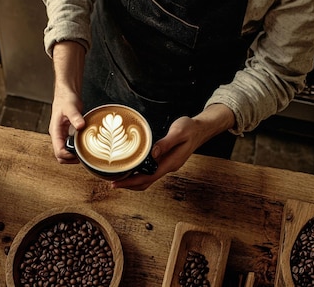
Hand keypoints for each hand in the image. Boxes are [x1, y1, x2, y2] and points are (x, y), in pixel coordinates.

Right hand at [48, 41, 86, 162]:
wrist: (66, 92)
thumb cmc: (66, 99)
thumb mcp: (71, 107)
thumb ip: (75, 117)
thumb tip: (80, 126)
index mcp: (55, 132)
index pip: (58, 152)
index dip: (68, 156)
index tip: (79, 154)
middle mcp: (58, 136)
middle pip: (61, 156)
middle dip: (71, 159)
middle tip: (85, 156)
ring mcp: (62, 135)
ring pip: (65, 152)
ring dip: (74, 155)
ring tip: (86, 152)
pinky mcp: (68, 133)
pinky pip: (71, 146)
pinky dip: (77, 149)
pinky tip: (86, 145)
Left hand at [111, 104, 234, 190]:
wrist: (201, 129)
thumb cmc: (190, 128)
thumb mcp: (179, 132)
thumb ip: (166, 143)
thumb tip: (153, 153)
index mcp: (171, 162)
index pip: (148, 177)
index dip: (131, 182)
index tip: (117, 184)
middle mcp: (168, 166)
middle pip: (146, 182)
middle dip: (129, 185)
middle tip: (112, 183)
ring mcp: (167, 165)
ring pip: (148, 179)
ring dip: (133, 181)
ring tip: (118, 179)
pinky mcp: (166, 161)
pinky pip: (150, 171)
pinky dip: (139, 174)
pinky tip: (131, 169)